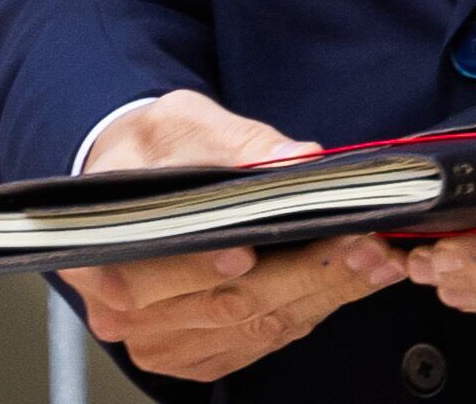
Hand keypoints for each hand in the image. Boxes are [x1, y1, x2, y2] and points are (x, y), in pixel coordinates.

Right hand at [64, 88, 404, 381]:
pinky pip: (261, 341)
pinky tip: (345, 280)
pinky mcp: (195, 352)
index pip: (159, 272)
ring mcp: (160, 339)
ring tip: (372, 259)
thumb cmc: (149, 151)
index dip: (213, 265)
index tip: (267, 245)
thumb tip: (292, 157)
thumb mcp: (180, 124)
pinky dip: (308, 311)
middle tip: (362, 245)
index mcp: (103, 253)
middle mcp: (123, 311)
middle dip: (302, 275)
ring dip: (320, 295)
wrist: (134, 180)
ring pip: (253, 327)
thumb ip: (233, 143)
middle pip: (224, 304)